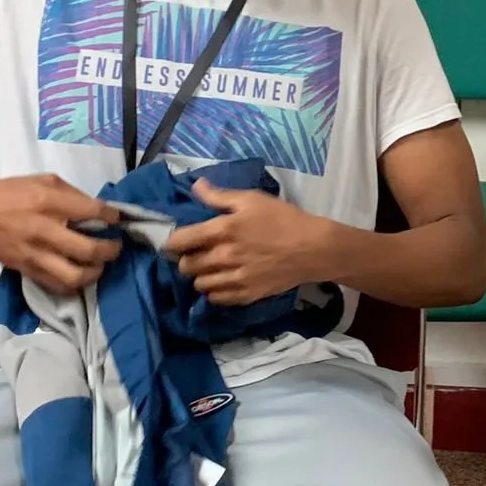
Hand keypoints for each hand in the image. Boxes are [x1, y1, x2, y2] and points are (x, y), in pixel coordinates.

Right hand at [0, 175, 121, 293]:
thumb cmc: (7, 193)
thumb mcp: (41, 180)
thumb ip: (71, 194)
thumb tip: (97, 210)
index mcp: (47, 201)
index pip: (92, 212)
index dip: (112, 217)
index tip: (117, 219)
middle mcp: (42, 230)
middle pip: (89, 250)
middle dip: (111, 250)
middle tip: (116, 246)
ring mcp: (33, 254)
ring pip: (74, 276)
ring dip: (95, 272)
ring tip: (100, 264)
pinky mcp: (25, 270)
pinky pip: (57, 285)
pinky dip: (74, 283)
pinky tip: (80, 273)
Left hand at [164, 178, 330, 305]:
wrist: (313, 248)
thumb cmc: (284, 219)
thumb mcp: (253, 199)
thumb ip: (220, 196)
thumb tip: (196, 186)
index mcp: (222, 229)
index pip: (179, 241)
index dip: (172, 243)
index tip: (177, 242)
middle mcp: (223, 257)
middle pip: (186, 266)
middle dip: (186, 260)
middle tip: (196, 255)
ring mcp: (234, 279)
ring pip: (199, 284)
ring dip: (200, 276)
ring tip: (210, 270)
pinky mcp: (246, 295)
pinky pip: (217, 299)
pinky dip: (215, 292)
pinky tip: (223, 282)